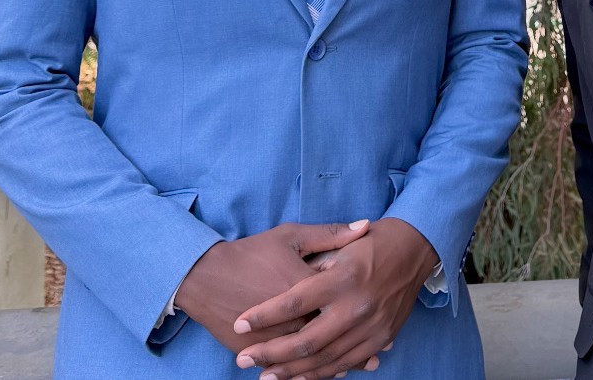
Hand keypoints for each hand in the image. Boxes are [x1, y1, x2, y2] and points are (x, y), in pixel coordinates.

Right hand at [175, 221, 369, 352]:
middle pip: (329, 336)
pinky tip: (321, 372)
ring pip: (309, 357)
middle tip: (378, 353)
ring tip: (358, 366)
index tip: (385, 318)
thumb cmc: (253, 252)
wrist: (207, 276)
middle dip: (354, 347)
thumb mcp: (292, 235)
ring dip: (334, 364)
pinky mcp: (256, 350)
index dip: (362, 313)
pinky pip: (285, 365)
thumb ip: (330, 234)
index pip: (339, 302)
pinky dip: (305, 371)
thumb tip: (365, 226)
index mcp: (304, 285)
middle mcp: (291, 316)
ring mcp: (273, 337)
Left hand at [233, 217, 438, 378]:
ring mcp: (370, 327)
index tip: (240, 322)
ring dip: (291, 372)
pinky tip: (300, 377)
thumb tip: (284, 288)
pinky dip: (320, 374)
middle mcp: (357, 306)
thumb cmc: (372, 241)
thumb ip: (313, 265)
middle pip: (306, 340)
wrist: (415, 248)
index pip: (294, 302)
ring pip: (324, 359)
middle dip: (270, 353)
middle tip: (243, 359)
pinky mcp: (380, 339)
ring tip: (265, 376)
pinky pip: (345, 364)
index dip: (264, 315)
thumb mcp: (340, 244)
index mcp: (343, 276)